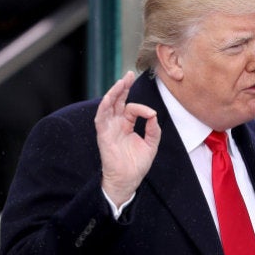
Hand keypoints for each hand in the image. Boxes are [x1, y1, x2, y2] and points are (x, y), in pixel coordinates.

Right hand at [95, 71, 161, 206]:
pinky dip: (104, 108)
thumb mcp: (151, 144)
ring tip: (120, 82)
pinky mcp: (103, 135)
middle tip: (129, 74)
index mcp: (127, 125)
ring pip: (108, 106)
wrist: (128, 180)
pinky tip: (109, 98)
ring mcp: (109, 129)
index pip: (132, 109)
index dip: (143, 109)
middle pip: (118, 101)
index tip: (152, 114)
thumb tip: (153, 115)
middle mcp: (116, 124)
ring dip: (113, 93)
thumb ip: (153, 129)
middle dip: (123, 87)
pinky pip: (101, 119)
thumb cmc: (137, 164)